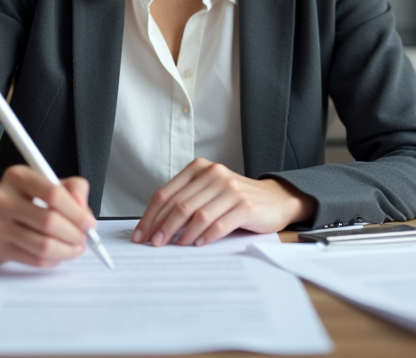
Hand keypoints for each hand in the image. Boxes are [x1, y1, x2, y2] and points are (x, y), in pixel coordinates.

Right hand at [0, 167, 95, 266]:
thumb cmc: (21, 199)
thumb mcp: (44, 182)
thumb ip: (72, 188)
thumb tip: (84, 210)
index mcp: (17, 177)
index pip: (53, 193)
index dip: (76, 211)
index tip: (89, 222)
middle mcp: (2, 199)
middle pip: (49, 222)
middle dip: (74, 234)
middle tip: (84, 238)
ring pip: (42, 245)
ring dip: (67, 250)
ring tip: (75, 248)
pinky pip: (34, 260)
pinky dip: (53, 259)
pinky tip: (58, 254)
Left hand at [133, 157, 314, 247]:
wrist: (275, 199)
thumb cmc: (235, 199)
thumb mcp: (209, 192)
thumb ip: (186, 201)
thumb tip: (155, 226)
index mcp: (200, 169)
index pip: (166, 193)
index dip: (150, 216)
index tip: (140, 234)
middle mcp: (214, 175)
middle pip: (179, 204)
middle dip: (162, 227)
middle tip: (154, 244)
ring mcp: (231, 189)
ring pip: (198, 214)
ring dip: (182, 234)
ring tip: (174, 246)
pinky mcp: (246, 205)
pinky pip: (220, 223)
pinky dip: (206, 235)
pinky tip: (198, 244)